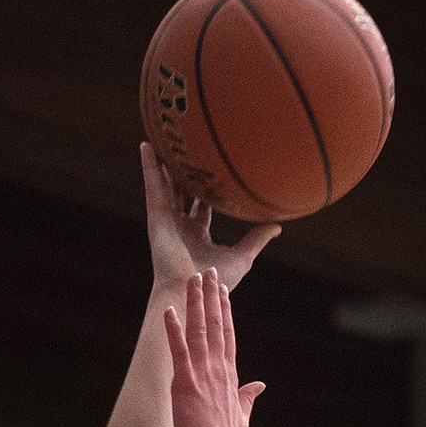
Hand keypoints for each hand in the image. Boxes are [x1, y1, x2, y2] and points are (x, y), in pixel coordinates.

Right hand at [141, 142, 278, 294]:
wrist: (192, 290)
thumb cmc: (216, 281)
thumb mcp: (242, 256)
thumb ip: (256, 239)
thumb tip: (277, 226)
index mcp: (198, 235)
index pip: (202, 205)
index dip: (207, 187)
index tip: (213, 168)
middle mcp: (181, 226)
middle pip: (182, 192)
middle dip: (185, 172)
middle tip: (191, 147)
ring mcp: (167, 220)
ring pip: (166, 184)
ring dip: (165, 163)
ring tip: (165, 136)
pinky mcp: (156, 216)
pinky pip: (152, 185)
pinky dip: (149, 166)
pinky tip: (148, 144)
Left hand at [166, 270, 265, 426]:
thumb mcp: (243, 415)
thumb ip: (249, 397)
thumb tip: (260, 385)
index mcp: (230, 375)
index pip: (228, 335)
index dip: (225, 311)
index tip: (223, 291)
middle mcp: (219, 368)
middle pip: (216, 324)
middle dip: (211, 296)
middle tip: (208, 272)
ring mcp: (203, 374)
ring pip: (199, 330)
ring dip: (195, 303)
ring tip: (193, 280)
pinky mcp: (186, 383)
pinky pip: (178, 350)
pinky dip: (173, 329)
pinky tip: (168, 310)